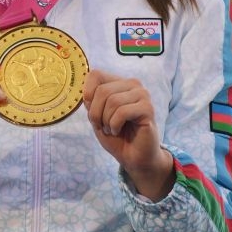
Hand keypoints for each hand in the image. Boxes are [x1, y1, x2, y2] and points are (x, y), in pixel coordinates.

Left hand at [83, 69, 174, 201]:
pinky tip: (118, 131)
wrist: (133, 157)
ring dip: (106, 121)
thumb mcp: (97, 116)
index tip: (92, 112)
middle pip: (102, 90)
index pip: (96, 75)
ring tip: (112, 129)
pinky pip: (122, 112)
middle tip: (102, 126)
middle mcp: (133, 84)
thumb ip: (90, 100)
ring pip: (112, 101)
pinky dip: (114, 125)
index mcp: (119, 82)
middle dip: (96, 113)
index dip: (88, 94)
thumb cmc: (116, 136)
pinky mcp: (148, 108)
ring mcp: (142, 95)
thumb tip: (83, 89)